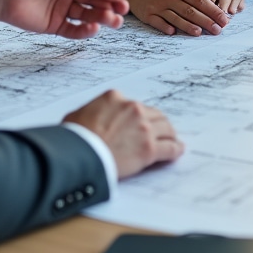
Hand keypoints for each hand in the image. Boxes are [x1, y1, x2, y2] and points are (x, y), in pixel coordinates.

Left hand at [0, 0, 127, 37]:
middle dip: (110, 6)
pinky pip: (74, 30)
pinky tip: (94, 28)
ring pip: (88, 15)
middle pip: (95, 1)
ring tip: (114, 21)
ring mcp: (62, 10)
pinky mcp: (54, 25)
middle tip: (122, 10)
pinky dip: (85, 31)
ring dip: (102, 18)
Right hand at [64, 89, 183, 178]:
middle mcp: (134, 109)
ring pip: (166, 128)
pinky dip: (175, 149)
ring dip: (170, 134)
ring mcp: (143, 128)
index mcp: (116, 98)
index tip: (141, 121)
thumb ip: (92, 110)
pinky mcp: (149, 149)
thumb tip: (91, 116)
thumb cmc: (75, 137)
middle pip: (154, 115)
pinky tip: (178, 150)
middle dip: (158, 123)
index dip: (139, 115)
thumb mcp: (78, 114)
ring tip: (172, 139)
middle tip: (162, 130)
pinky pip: (169, 148)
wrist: (80, 154)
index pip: (135, 105)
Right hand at [116, 0, 229, 36]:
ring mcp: (157, 5)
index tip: (224, 19)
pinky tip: (173, 32)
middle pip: (190, 10)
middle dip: (206, 21)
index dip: (213, 10)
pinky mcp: (148, 14)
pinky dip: (166, 27)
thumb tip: (213, 10)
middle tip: (218, 30)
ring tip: (200, 33)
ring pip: (176, 17)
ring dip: (189, 26)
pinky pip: (158, 22)